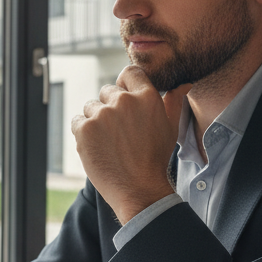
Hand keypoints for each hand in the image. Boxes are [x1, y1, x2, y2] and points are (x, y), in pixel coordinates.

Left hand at [71, 66, 189, 224]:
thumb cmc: (155, 158)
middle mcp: (123, 101)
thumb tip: (184, 83)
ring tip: (109, 142)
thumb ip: (174, 101)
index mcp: (146, 97)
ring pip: (91, 106)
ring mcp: (102, 114)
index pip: (129, 72)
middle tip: (119, 132)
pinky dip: (83, 132)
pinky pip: (77, 121)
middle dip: (110, 107)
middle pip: (107, 91)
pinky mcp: (84, 129)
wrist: (138, 188)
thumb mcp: (171, 127)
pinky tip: (97, 146)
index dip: (124, 84)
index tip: (124, 99)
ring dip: (95, 120)